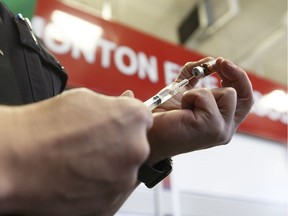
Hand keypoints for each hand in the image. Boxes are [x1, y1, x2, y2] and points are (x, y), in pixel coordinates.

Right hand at [0, 88, 152, 215]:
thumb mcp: (84, 99)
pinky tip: (78, 176)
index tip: (115, 126)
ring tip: (81, 161)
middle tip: (92, 144)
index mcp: (134, 119)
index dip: (127, 122)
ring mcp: (125, 179)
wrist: (14, 159)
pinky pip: (112, 190)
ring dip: (110, 166)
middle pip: (137, 145)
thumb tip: (127, 103)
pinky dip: (100, 185)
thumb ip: (113, 104)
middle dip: (120, 144)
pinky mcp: (110, 203)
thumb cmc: (44, 126)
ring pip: (124, 170)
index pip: (144, 119)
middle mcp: (137, 148)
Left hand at [147, 57, 253, 163]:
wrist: (149, 133)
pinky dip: (190, 96)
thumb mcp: (182, 90)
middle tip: (219, 61)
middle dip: (235, 73)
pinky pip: (206, 96)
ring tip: (185, 104)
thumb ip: (195, 75)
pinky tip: (181, 109)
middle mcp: (226, 130)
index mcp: (222, 122)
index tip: (221, 62)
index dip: (238, 78)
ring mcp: (221, 130)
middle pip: (245, 96)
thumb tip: (208, 61)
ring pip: (227, 93)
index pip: (243, 99)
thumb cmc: (165, 116)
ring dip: (200, 91)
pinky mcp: (212, 127)